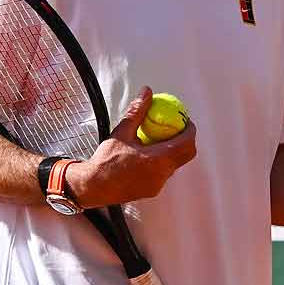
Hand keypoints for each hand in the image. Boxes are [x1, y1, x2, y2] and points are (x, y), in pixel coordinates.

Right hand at [67, 87, 197, 208]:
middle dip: (186, 140)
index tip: (185, 120)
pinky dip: (163, 162)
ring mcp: (158, 185)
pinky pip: (164, 173)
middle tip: (177, 128)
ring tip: (162, 139)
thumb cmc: (105, 161)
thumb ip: (137, 112)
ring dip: (174, 151)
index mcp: (158, 160)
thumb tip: (147, 93)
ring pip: (175, 165)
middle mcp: (162, 174)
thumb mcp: (122, 133)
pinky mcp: (152, 190)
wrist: (93, 186)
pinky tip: (149, 154)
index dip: (190, 129)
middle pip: (186, 155)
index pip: (186, 143)